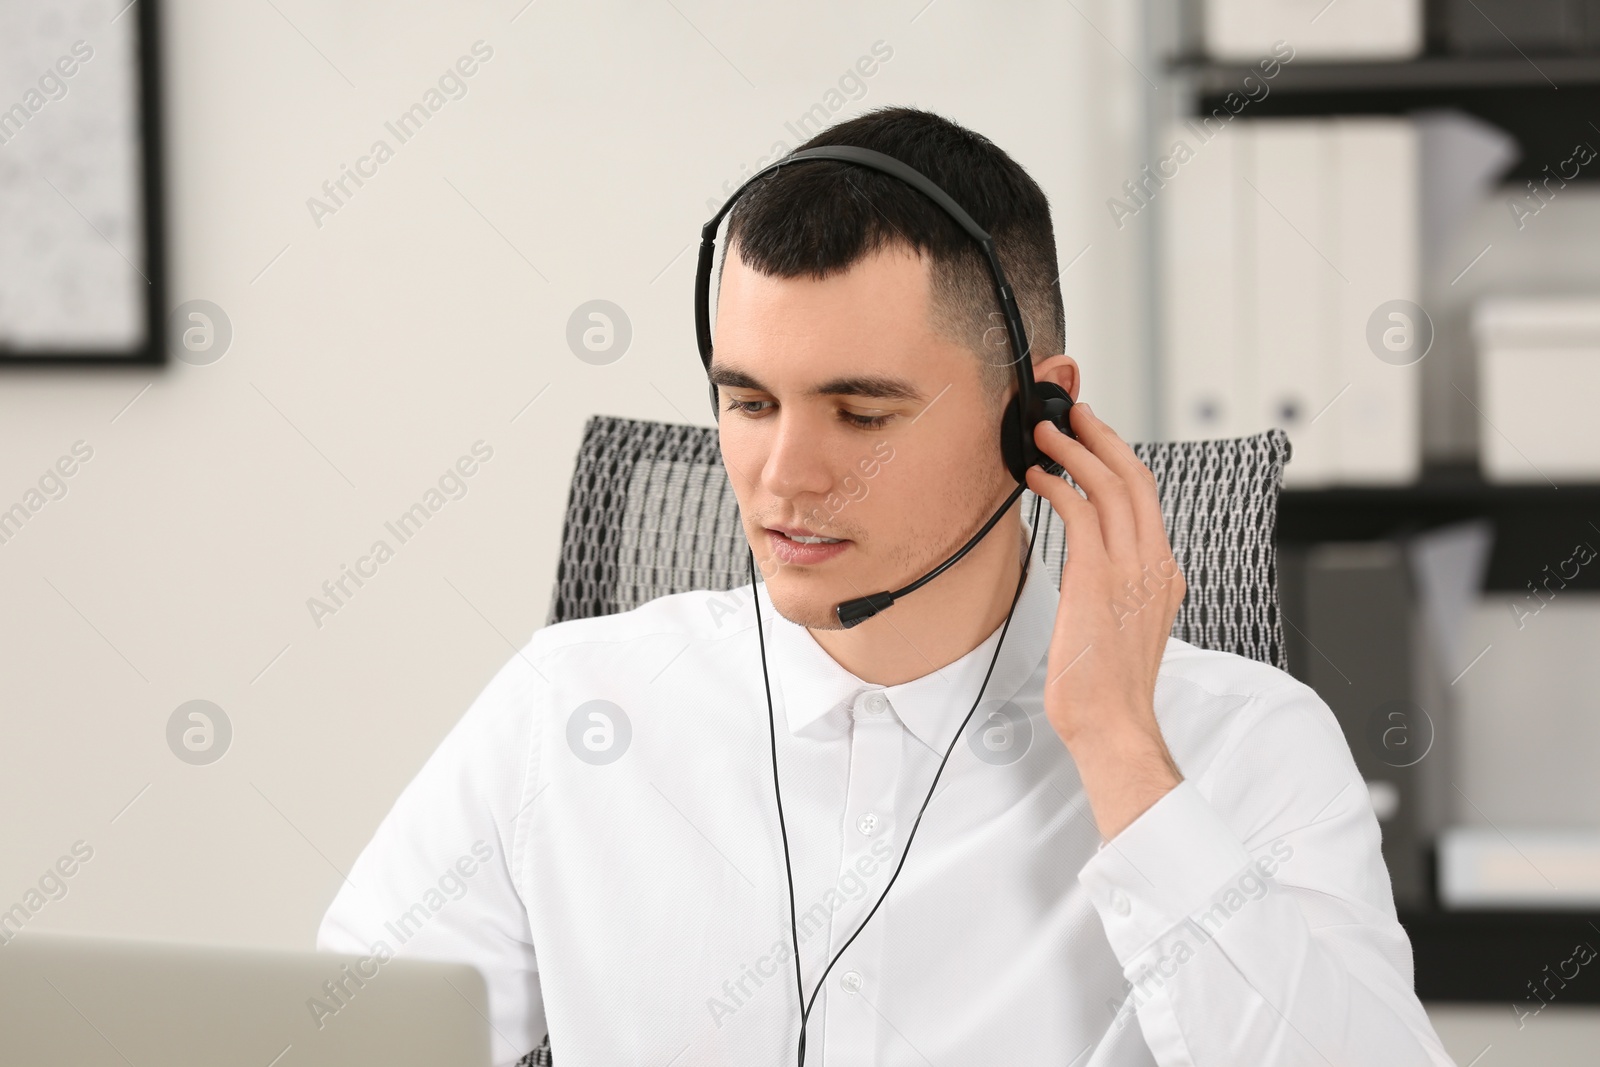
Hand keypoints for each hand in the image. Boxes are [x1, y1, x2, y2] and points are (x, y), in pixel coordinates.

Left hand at [1023, 402, 1186, 838]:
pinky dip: (1057, 487)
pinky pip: (1080, 513)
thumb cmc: (1106, 686)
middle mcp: (1154, 564)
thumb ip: (1116, 591)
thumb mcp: (1122, 627)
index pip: (1145, 501)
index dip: (1118, 461)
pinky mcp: (1098, 577)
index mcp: (1163, 574)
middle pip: (1135, 478)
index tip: (1094, 440)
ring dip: (1075, 451)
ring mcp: (1130, 568)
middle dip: (1102, 437)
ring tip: (1046, 432)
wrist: (1113, 723)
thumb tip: (1088, 568)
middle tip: (1074, 414)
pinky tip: (1036, 479)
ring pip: (1110, 486)